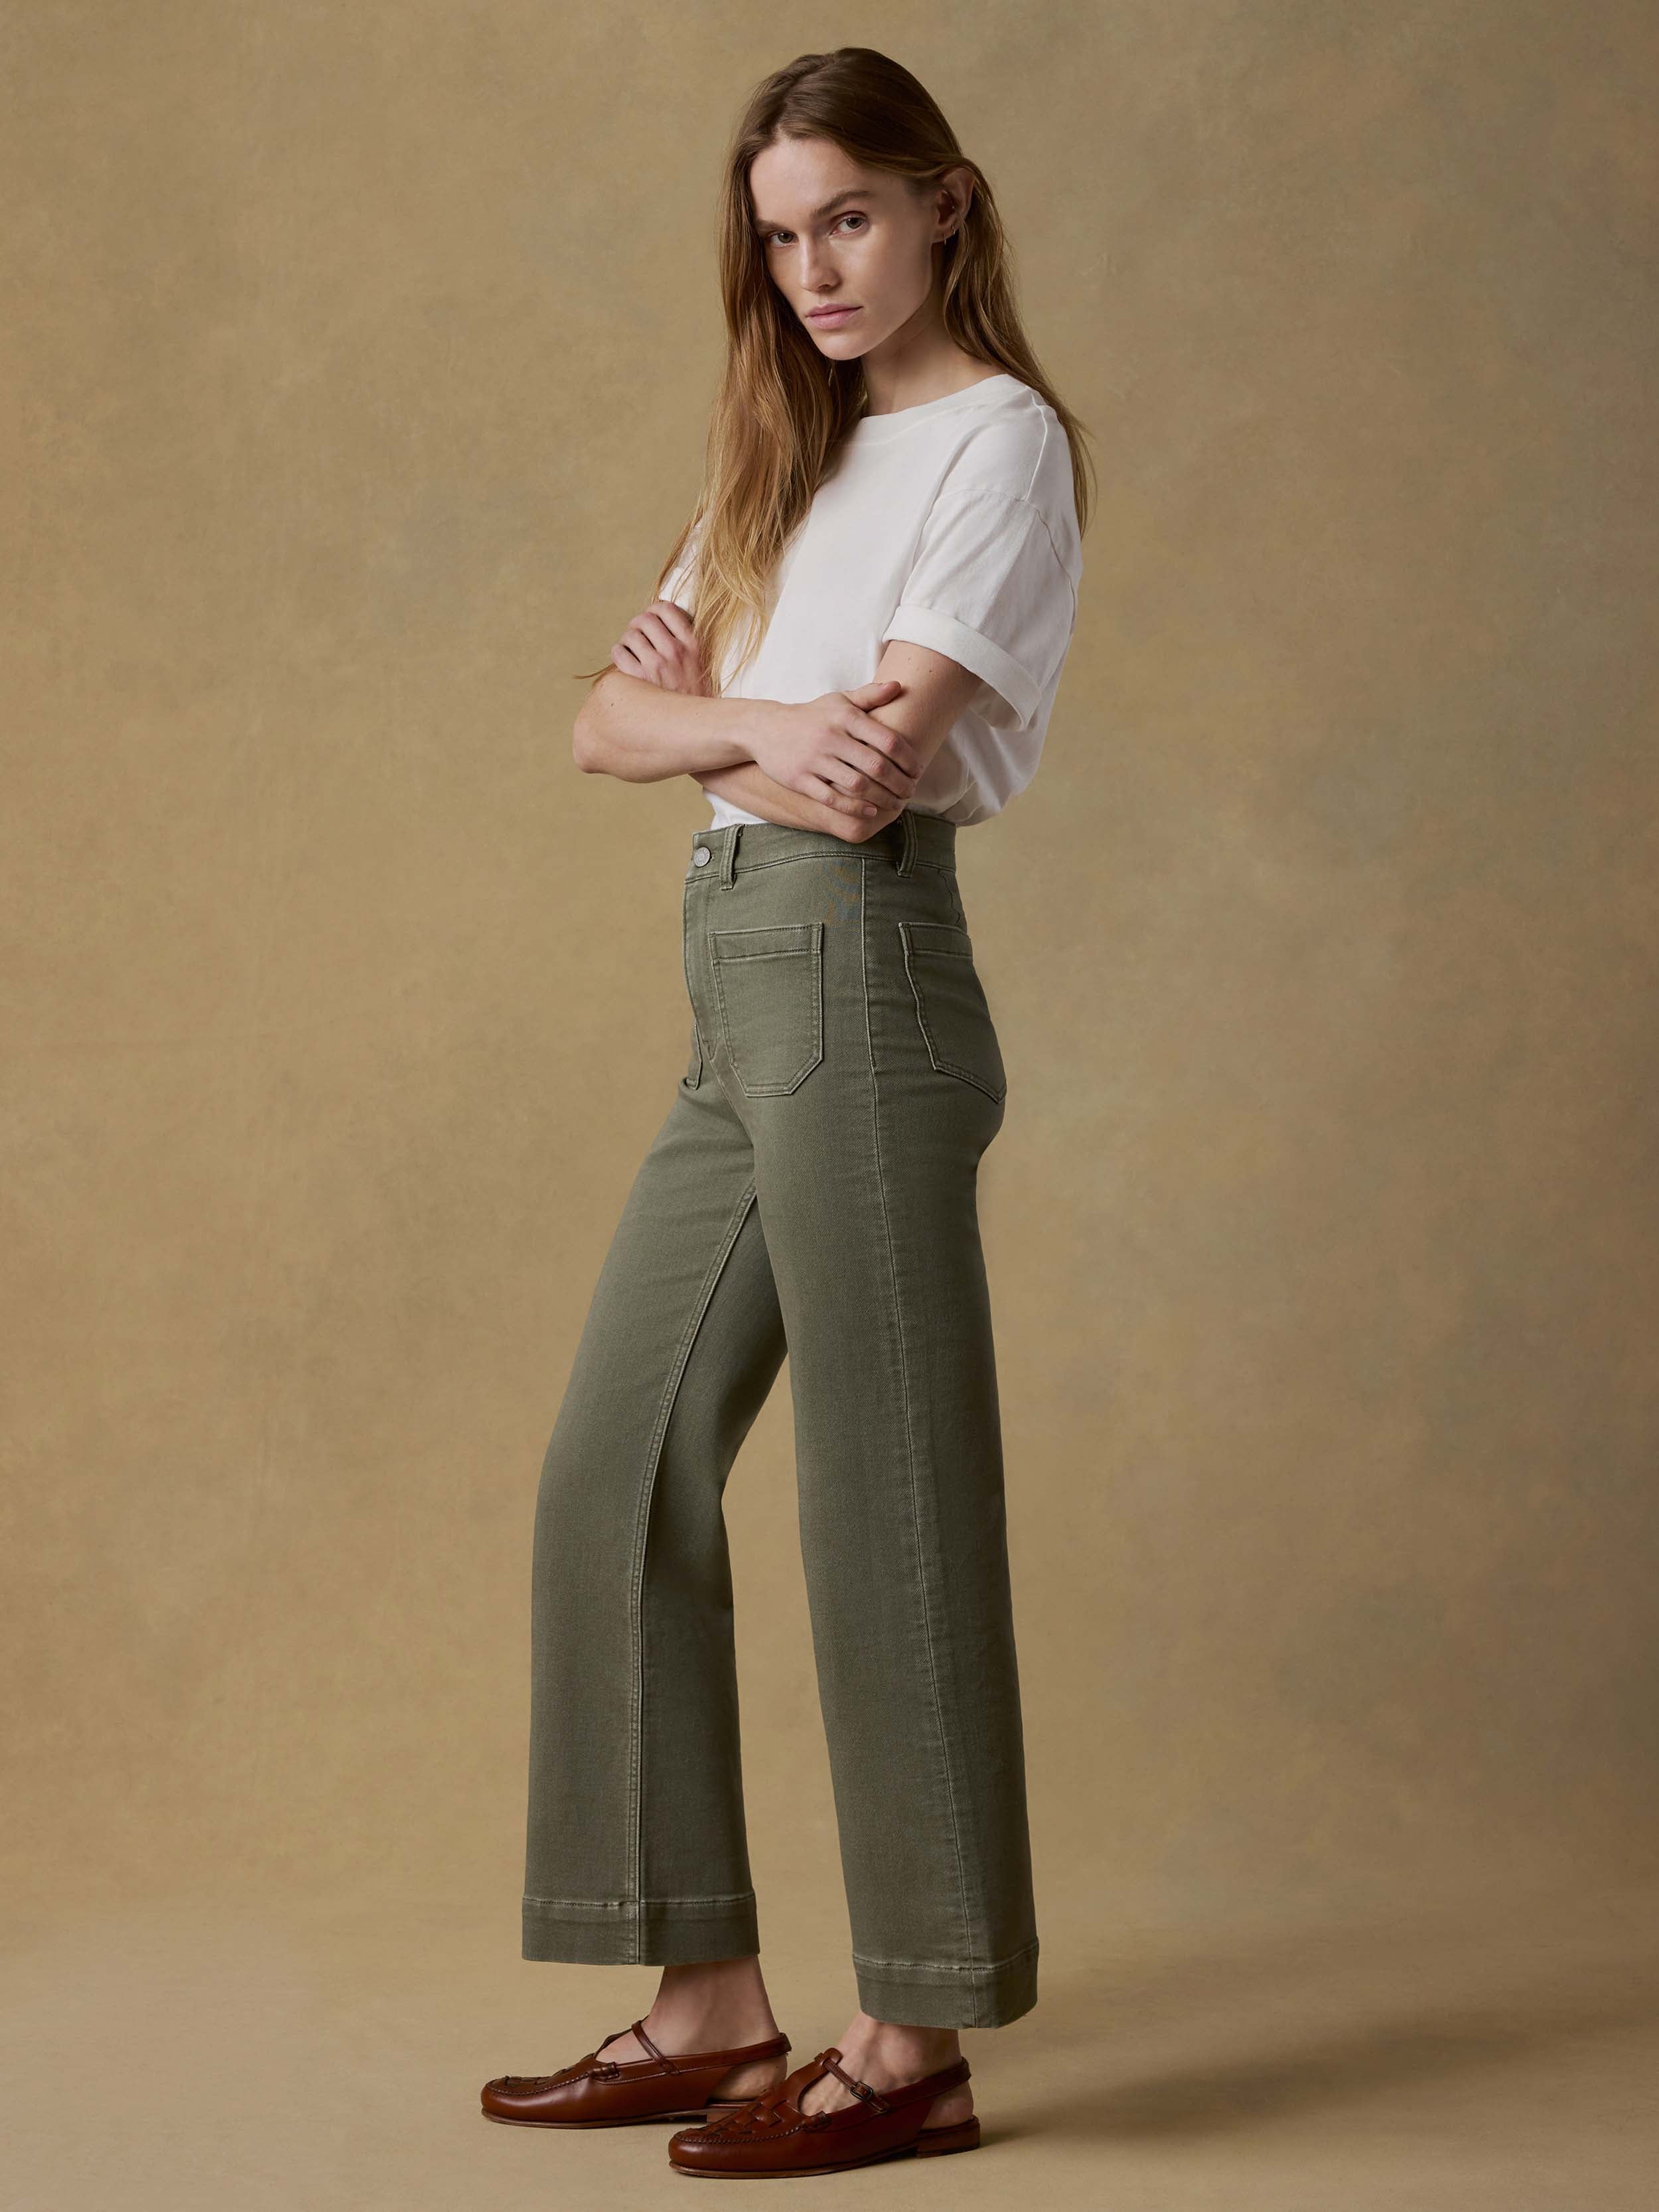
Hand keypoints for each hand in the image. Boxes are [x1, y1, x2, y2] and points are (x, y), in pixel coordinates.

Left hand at [611, 598, 710, 694]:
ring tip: (632, 650)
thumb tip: (667, 623)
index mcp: (693, 644)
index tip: (652, 618)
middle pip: (644, 619)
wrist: (697, 726)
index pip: (666, 609)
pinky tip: (625, 660)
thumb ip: (689, 642)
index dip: (654, 610)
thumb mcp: (704, 663)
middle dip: (638, 625)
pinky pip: (619, 653)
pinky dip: (619, 653)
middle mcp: (675, 651)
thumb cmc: (699, 696)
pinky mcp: (640, 680)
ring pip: (630, 635)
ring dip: (627, 640)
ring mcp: (657, 665)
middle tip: (638, 635)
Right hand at [744, 682, 921, 814]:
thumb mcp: (839, 700)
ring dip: (882, 798)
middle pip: (876, 766)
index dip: (909, 759)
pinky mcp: (800, 779)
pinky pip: (832, 798)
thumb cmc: (811, 716)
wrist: (765, 728)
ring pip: (857, 785)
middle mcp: (831, 736)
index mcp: (845, 717)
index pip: (888, 740)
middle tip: (911, 792)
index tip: (918, 771)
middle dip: (900, 783)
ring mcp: (814, 759)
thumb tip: (899, 686)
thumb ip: (869, 695)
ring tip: (895, 804)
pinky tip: (870, 811)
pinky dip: (855, 807)